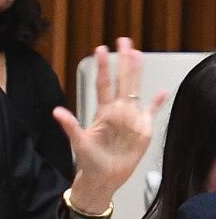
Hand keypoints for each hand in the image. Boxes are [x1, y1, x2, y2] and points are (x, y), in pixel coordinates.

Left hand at [53, 38, 165, 211]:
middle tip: (123, 41)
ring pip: (135, 90)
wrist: (103, 178)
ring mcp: (131, 118)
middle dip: (123, 60)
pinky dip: (157, 103)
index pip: (103, 84)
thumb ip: (70, 126)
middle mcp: (118, 111)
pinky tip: (161, 92)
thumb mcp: (78, 142)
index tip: (100, 49)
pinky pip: (151, 112)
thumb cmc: (89, 161)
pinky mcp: (142, 129)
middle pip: (121, 80)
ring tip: (138, 54)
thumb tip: (57, 111)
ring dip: (137, 72)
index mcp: (103, 112)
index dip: (102, 67)